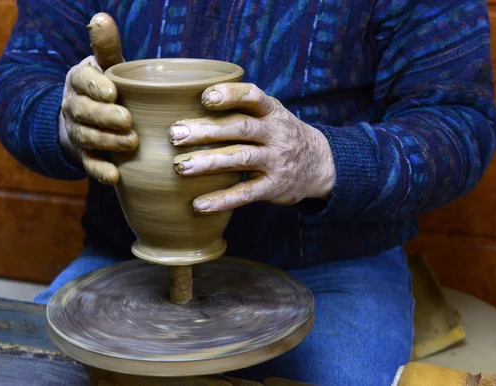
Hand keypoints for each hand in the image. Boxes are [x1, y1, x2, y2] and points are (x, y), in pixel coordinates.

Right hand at [58, 13, 135, 183]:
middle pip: (84, 112)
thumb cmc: (107, 87)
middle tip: (128, 120)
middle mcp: (74, 106)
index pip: (82, 81)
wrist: (87, 119)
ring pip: (86, 138)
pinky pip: (88, 164)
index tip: (113, 91)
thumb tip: (101, 18)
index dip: (95, 87)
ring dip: (107, 141)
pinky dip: (100, 171)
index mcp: (79, 80)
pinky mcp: (84, 155)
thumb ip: (106, 46)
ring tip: (131, 143)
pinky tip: (115, 176)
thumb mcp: (107, 65)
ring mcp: (77, 132)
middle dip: (104, 117)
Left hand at [169, 83, 336, 212]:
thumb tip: (188, 101)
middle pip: (240, 128)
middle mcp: (275, 134)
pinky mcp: (273, 187)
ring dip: (209, 162)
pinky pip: (246, 194)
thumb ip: (241, 108)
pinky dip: (222, 199)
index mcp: (272, 112)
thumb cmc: (278, 134)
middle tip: (175, 134)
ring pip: (241, 159)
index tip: (204, 97)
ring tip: (181, 166)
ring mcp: (276, 161)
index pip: (253, 97)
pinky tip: (199, 204)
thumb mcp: (271, 114)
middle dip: (207, 130)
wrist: (320, 164)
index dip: (230, 95)